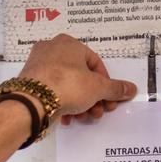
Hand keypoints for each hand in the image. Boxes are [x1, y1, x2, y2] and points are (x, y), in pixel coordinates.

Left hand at [19, 33, 137, 123]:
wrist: (32, 101)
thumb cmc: (68, 85)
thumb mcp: (98, 88)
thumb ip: (115, 89)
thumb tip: (131, 89)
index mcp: (69, 43)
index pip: (95, 64)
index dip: (106, 85)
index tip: (109, 101)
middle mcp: (52, 49)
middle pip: (81, 76)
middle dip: (92, 98)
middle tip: (98, 113)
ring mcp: (38, 64)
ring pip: (66, 85)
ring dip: (79, 103)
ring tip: (83, 118)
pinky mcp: (29, 80)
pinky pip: (51, 91)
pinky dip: (62, 103)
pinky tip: (67, 118)